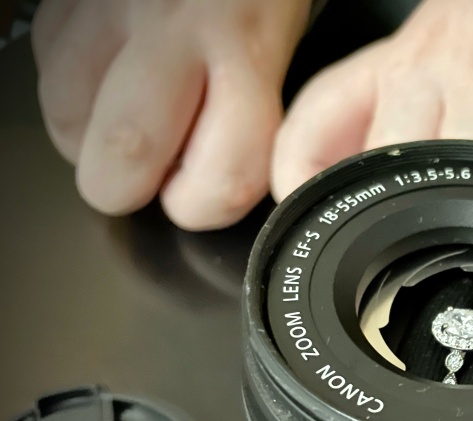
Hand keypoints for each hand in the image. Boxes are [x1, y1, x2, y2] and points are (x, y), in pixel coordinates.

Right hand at [33, 0, 310, 229]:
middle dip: (128, 190)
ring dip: (89, 142)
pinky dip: (70, 93)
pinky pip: (46, 72)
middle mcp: (174, 31)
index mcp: (245, 48)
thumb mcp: (284, 38)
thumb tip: (224, 177)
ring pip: (67, 122)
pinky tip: (103, 80)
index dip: (205, 206)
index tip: (204, 194)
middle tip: (148, 176)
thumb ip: (257, 109)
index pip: (222, 176)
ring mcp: (108, 9)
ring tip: (123, 122)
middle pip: (122, 160)